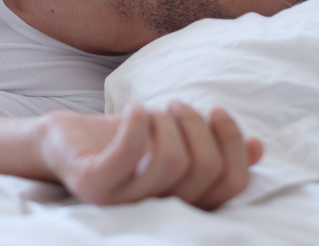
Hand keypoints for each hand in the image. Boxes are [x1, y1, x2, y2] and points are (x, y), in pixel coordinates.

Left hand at [37, 102, 262, 209]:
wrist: (61, 143)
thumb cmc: (119, 142)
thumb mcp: (171, 140)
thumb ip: (211, 148)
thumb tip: (257, 149)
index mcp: (181, 204)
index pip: (232, 184)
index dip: (232, 143)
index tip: (216, 111)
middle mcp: (156, 213)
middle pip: (206, 171)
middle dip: (196, 125)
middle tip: (173, 106)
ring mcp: (122, 205)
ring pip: (173, 162)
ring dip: (167, 122)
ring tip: (150, 110)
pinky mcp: (92, 188)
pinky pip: (129, 154)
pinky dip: (137, 122)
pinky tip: (132, 109)